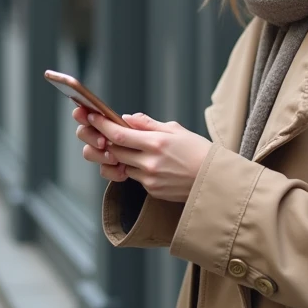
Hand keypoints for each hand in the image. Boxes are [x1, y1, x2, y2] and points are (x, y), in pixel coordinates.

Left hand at [80, 108, 212, 202]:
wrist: (215, 181)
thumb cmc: (199, 151)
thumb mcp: (176, 130)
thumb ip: (148, 124)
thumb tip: (127, 118)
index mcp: (156, 143)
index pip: (119, 134)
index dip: (101, 125)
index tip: (91, 117)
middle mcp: (150, 163)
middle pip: (115, 151)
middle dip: (106, 141)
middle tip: (101, 131)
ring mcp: (150, 179)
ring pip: (123, 165)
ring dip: (121, 156)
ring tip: (130, 147)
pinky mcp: (152, 191)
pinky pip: (135, 178)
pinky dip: (135, 168)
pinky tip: (147, 163)